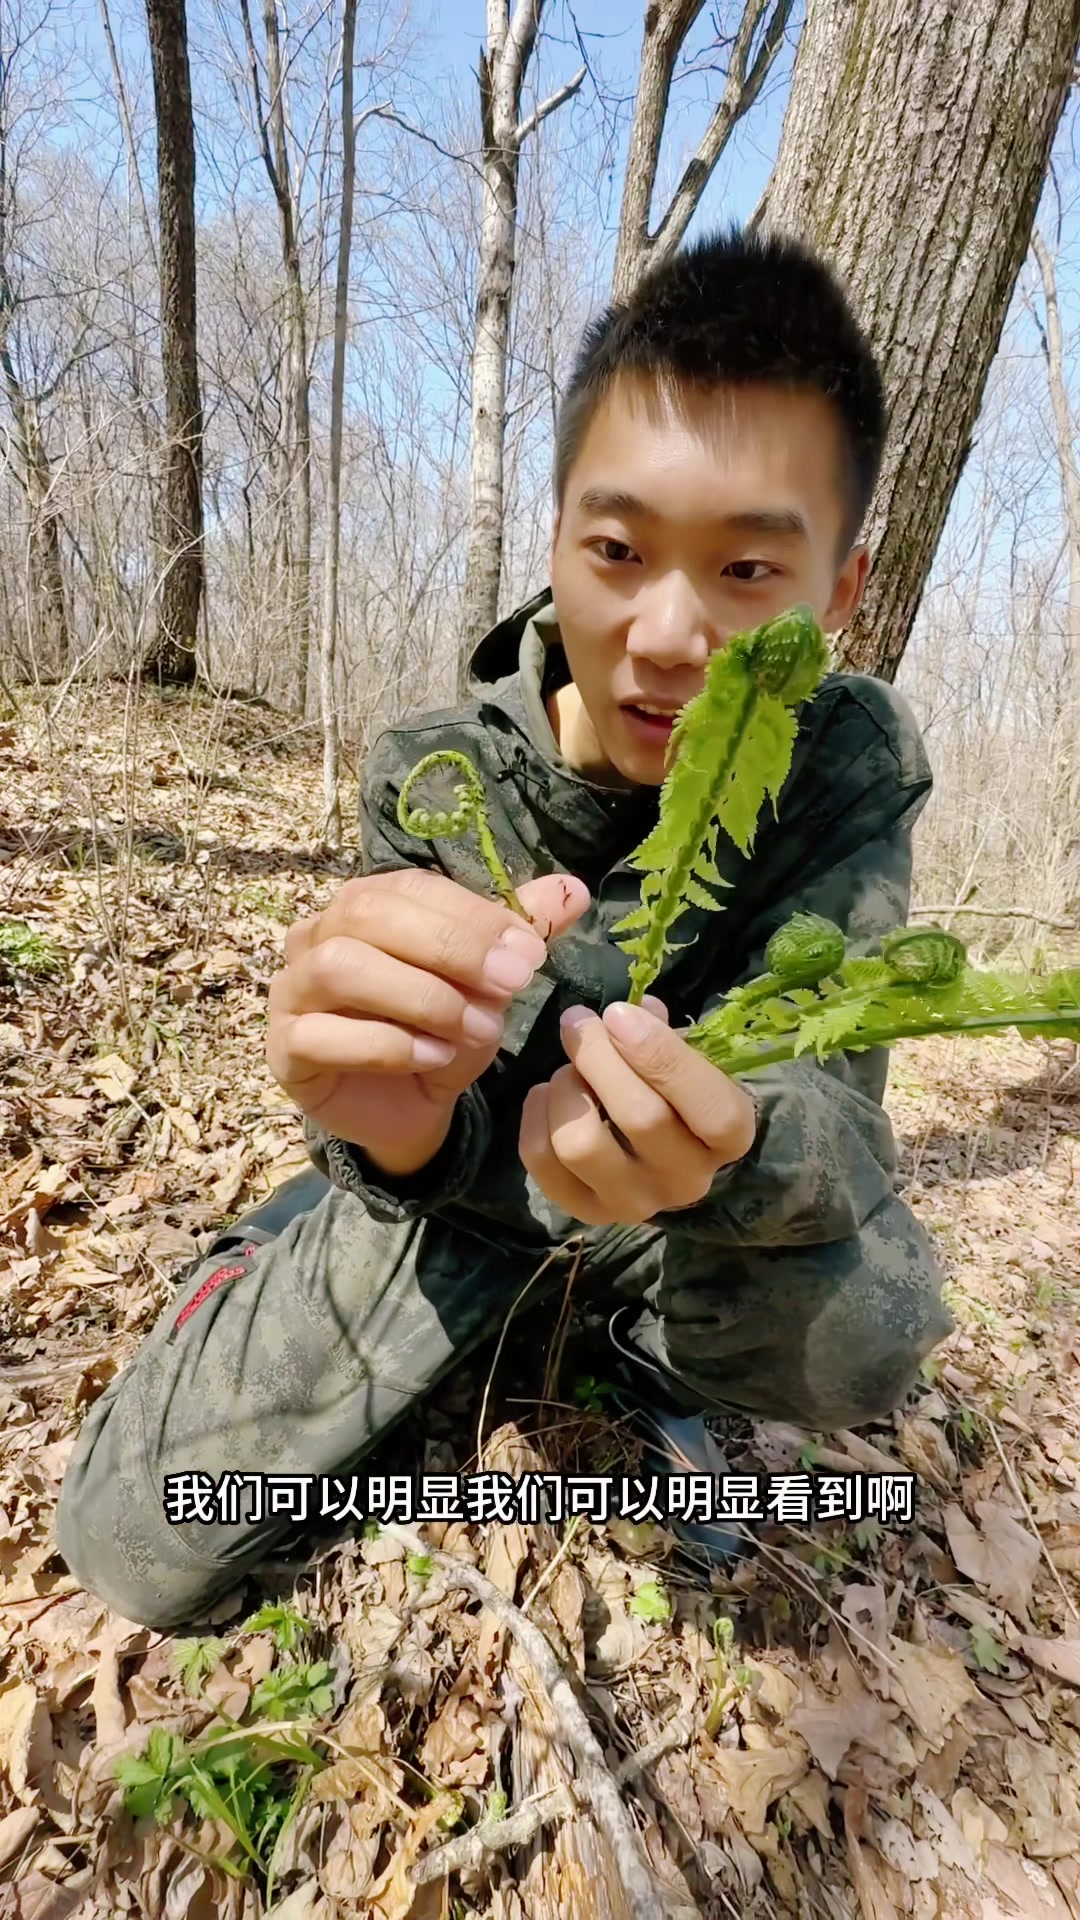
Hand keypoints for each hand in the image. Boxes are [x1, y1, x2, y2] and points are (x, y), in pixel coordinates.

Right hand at [268, 868, 588, 1177]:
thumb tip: (573, 890)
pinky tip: (435, 1058)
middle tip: (511, 985)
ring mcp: (292, 990)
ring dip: (421, 997)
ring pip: (341, 968)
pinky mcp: (284, 1048)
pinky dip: (388, 1045)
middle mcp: (317, 935)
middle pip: (369, 915)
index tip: (530, 953)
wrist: (408, 1110)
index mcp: (367, 905)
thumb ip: (521, 933)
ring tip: (474, 1029)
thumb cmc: (442, 1032)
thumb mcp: (488, 983)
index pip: (413, 888)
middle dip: (450, 948)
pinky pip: (322, 1035)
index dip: (472, 916)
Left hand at [519, 998, 756, 1226]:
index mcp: (728, 1140)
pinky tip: (545, 1095)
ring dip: (567, 1090)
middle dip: (599, 1057)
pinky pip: (544, 1164)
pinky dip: (535, 1118)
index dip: (662, 1055)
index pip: (711, 1109)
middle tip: (578, 1023)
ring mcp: (635, 1203)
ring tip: (567, 1070)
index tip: (619, 1014)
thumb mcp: (688, 1061)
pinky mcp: (587, 1212)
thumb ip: (663, 1035)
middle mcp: (687, 1180)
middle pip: (640, 1118)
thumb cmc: (677, 1095)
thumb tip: (629, 1012)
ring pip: (583, 1145)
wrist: (657, 1157)